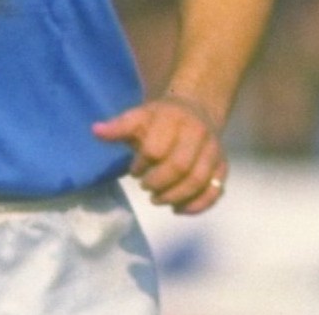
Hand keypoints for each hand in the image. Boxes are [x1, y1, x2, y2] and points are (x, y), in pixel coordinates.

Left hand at [92, 94, 227, 214]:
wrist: (195, 110)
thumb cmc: (160, 119)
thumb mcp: (138, 116)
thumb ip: (119, 127)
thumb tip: (96, 131)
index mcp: (174, 118)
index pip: (157, 148)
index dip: (142, 165)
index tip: (134, 171)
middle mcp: (198, 133)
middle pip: (181, 167)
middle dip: (159, 183)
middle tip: (145, 188)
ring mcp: (214, 151)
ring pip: (199, 181)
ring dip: (175, 196)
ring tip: (157, 200)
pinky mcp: (222, 166)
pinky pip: (215, 191)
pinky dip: (197, 205)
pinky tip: (177, 209)